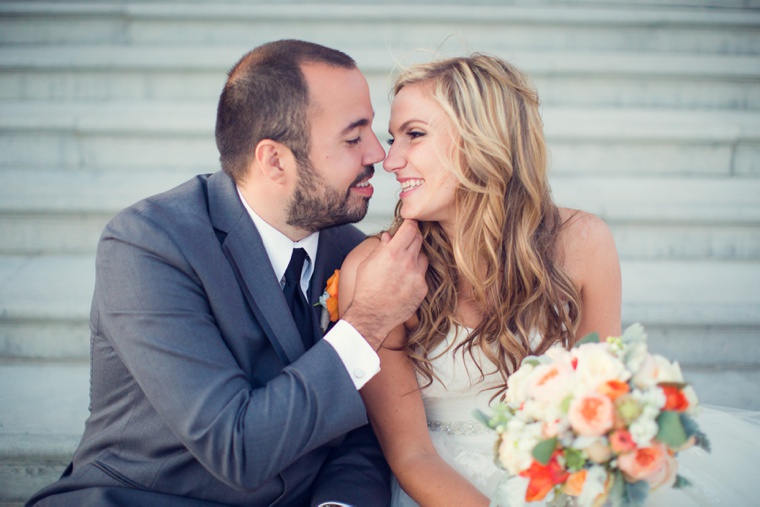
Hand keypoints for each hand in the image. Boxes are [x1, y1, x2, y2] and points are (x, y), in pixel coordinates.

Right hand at [342, 220, 427, 349]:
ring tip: (404, 263)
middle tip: (406, 241)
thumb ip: (380, 248)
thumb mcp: (367, 264)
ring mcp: (417, 276)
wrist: (372, 316)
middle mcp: (408, 262)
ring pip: (423, 256)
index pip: (410, 228)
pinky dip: (416, 273)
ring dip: (415, 256)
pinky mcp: (422, 288)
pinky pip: (423, 274)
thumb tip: (388, 237)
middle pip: (419, 239)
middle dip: (412, 237)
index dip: (410, 223)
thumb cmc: (366, 290)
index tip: (409, 223)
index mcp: (392, 253)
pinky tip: (405, 280)